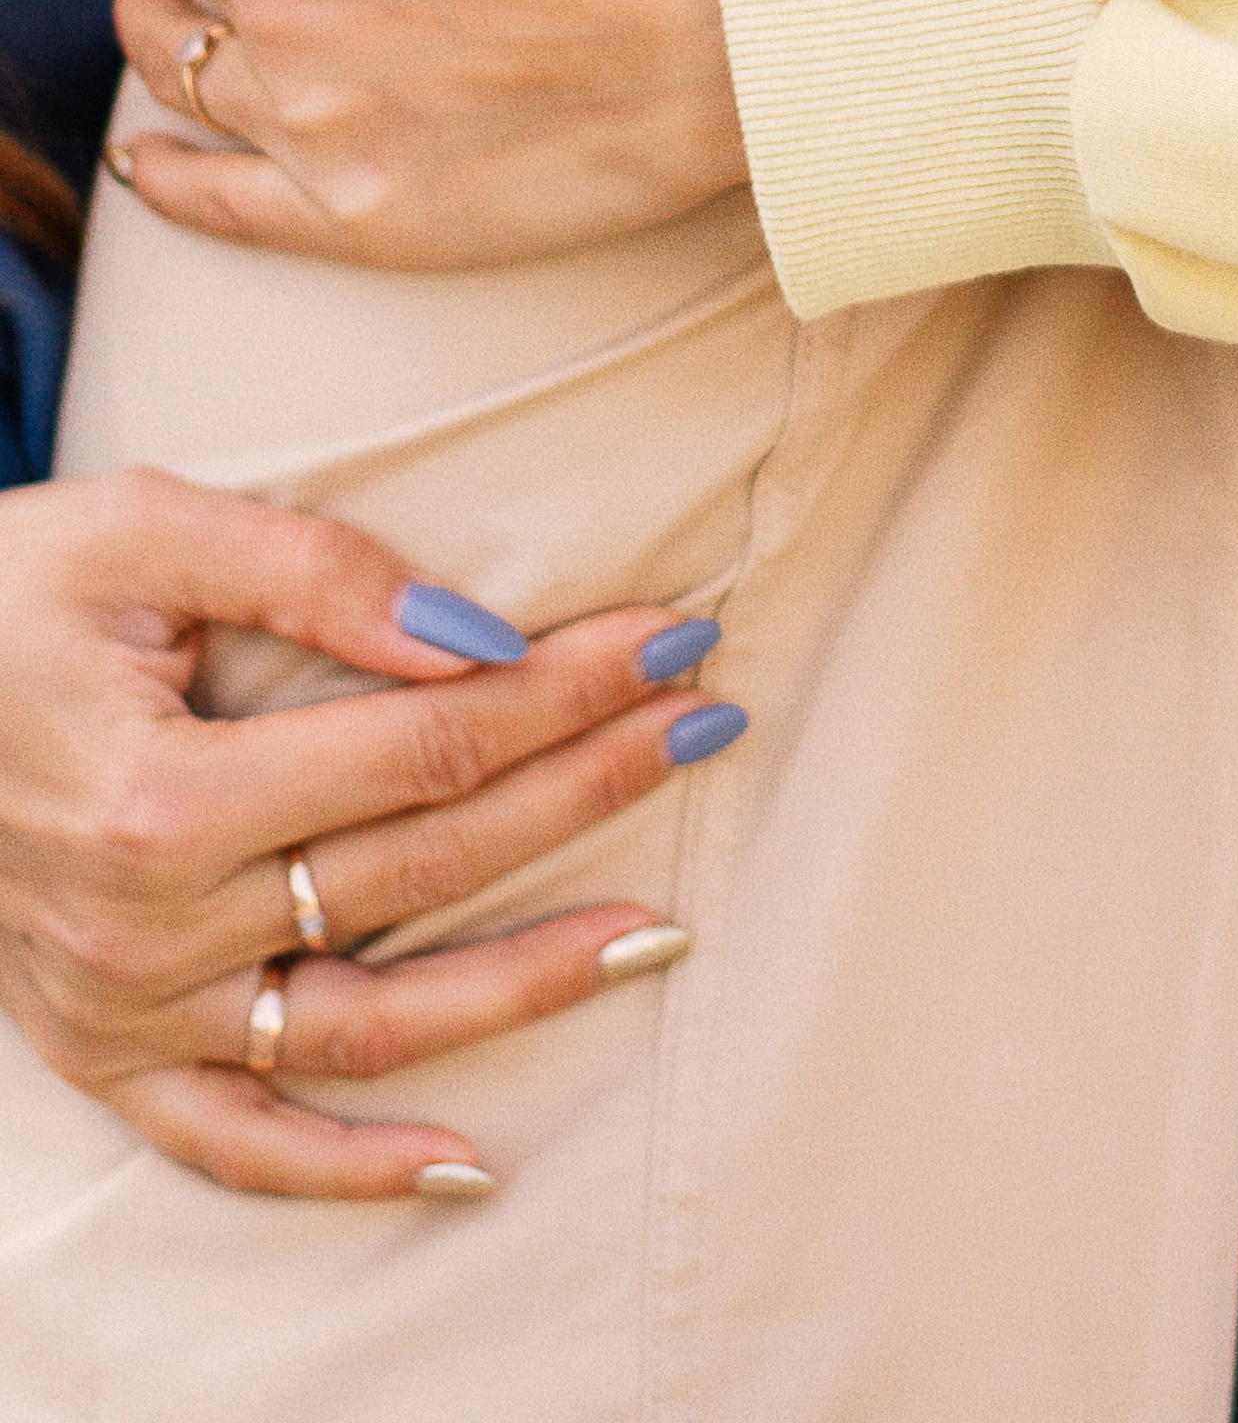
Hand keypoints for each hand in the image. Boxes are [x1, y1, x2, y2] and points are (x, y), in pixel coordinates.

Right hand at [0, 468, 741, 1196]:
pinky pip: (238, 1144)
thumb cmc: (6, 593)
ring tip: (660, 934)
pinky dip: (350, 1170)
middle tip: (705, 720)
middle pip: (420, 870)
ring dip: (522, 988)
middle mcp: (149, 928)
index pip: (420, 750)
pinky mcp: (108, 1057)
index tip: (674, 639)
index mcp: (160, 796)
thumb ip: (310, 578)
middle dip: (583, 788)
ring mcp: (130, 1011)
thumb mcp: (138, 530)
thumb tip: (473, 635)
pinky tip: (468, 1163)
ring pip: (362, 1028)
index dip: (561, 693)